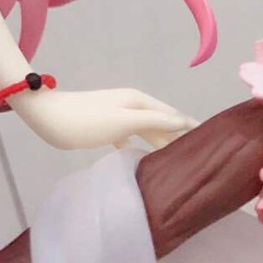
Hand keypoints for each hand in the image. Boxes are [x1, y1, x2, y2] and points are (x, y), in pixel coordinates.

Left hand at [11, 86, 197, 150]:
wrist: (48, 118)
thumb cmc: (86, 120)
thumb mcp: (123, 121)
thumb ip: (154, 122)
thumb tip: (185, 122)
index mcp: (139, 101)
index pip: (173, 113)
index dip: (191, 125)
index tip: (214, 139)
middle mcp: (132, 105)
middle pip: (162, 122)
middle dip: (179, 137)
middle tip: (199, 157)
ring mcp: (118, 115)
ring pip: (147, 130)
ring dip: (161, 142)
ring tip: (177, 161)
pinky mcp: (106, 126)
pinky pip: (131, 136)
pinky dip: (141, 146)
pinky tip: (143, 159)